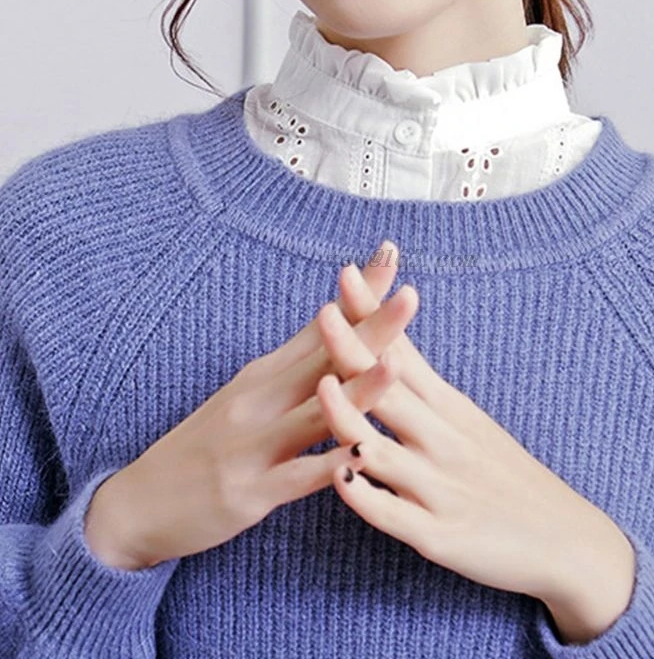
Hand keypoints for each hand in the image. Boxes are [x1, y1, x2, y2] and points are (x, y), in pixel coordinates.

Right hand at [84, 241, 416, 570]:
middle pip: (325, 358)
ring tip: (397, 366)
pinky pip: (295, 477)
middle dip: (371, 327)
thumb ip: (297, 365)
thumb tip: (340, 327)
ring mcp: (253, 443)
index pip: (322, 324)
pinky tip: (360, 457)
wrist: (141, 501)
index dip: (358, 293)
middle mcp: (261, 398)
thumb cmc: (209, 442)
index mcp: (267, 372)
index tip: (391, 254)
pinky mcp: (248, 490)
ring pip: (315, 412)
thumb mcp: (249, 393)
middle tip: (411, 295)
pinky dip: (328, 467)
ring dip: (357, 389)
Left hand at [313, 249, 634, 619]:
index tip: (347, 273)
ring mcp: (439, 488)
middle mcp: (443, 441)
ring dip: (352, 418)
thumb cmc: (507, 474)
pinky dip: (367, 496)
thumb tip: (386, 345)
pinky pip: (394, 515)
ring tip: (324, 387)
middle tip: (325, 312)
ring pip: (385, 449)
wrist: (566, 538)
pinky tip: (342, 477)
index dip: (372, 316)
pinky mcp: (438, 535)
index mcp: (448, 409)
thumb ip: (422, 387)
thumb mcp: (468, 420)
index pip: (402, 353)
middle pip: (390, 390)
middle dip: (354, 351)